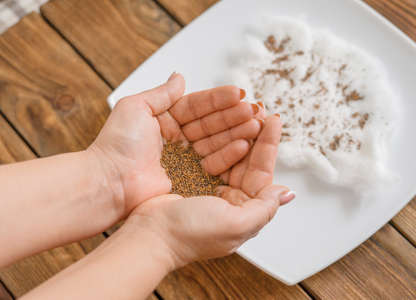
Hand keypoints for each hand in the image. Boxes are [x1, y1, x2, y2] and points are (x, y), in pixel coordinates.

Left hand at [88, 73, 261, 214]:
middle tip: (254, 109)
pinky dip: (230, 153)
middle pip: (211, 123)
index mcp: (166, 120)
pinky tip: (244, 145)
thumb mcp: (136, 108)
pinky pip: (214, 162)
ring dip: (237, 131)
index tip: (239, 93)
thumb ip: (162, 93)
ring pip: (216, 141)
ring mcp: (186, 158)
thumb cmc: (117, 145)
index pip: (198, 106)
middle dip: (234, 115)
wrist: (110, 182)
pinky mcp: (191, 177)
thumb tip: (179, 76)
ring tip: (255, 123)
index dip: (219, 99)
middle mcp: (178, 138)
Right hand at [126, 115, 294, 268]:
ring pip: (229, 153)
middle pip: (247, 160)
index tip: (274, 121)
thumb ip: (264, 208)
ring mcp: (210, 186)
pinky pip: (209, 153)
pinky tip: (221, 123)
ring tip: (243, 110)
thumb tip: (287, 193)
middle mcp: (230, 198)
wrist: (150, 235)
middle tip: (258, 109)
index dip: (269, 145)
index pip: (262, 172)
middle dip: (255, 134)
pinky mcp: (190, 177)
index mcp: (244, 209)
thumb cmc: (191, 234)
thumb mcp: (235, 224)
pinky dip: (216, 137)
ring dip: (236, 131)